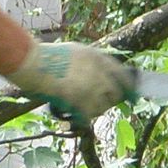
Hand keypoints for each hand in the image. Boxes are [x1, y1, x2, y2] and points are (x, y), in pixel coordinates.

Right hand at [8, 42, 133, 122]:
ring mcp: (93, 90)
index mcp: (99, 58)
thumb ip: (92, 61)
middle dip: (110, 99)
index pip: (123, 75)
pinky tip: (73, 111)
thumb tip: (103, 74)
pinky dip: (82, 116)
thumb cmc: (49, 56)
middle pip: (116, 94)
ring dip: (94, 108)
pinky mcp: (83, 104)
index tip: (133, 95)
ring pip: (102, 107)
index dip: (129, 87)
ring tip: (78, 103)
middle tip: (98, 101)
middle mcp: (100, 74)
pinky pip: (88, 116)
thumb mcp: (76, 51)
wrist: (34, 64)